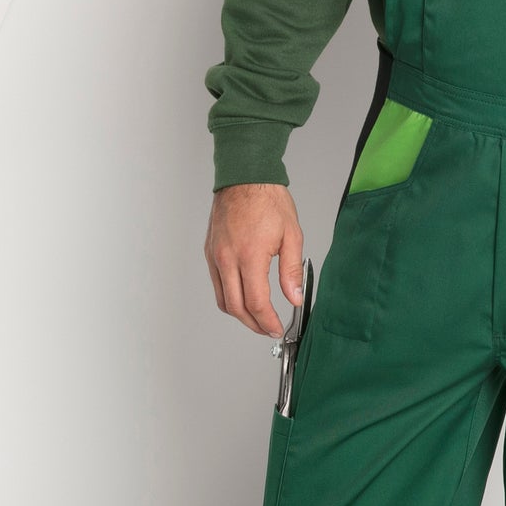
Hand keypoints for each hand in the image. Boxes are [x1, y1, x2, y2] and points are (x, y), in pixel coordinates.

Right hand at [205, 183, 305, 337]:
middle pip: (236, 307)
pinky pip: (217, 284)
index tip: (277, 328)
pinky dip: (229, 297)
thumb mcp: (291, 235)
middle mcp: (227, 258)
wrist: (245, 176)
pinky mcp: (210, 252)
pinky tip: (244, 297)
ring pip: (222, 299)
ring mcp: (215, 256)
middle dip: (254, 324)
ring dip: (240, 314)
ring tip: (257, 318)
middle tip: (268, 329)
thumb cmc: (267, 200)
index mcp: (249, 255)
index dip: (268, 322)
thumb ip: (292, 271)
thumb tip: (294, 297)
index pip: (256, 302)